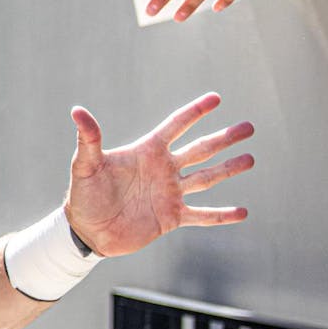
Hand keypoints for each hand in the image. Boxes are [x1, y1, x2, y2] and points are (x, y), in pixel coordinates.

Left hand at [64, 93, 252, 256]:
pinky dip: (221, 215)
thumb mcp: (86, 166)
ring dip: (229, 169)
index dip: (195, 112)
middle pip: (201, 149)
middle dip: (224, 138)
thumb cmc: (84, 195)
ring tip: (250, 159)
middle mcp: (163, 170)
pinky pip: (202, 215)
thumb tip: (77, 111)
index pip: (176, 126)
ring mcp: (170, 193)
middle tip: (249, 127)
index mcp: (147, 152)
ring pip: (207, 177)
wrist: (87, 230)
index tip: (216, 98)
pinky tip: (242, 212)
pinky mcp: (172, 217)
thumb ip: (89, 139)